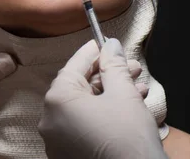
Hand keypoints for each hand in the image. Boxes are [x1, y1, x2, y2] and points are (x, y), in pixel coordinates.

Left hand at [38, 39, 167, 158]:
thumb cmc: (128, 140)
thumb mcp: (123, 95)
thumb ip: (114, 66)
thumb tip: (111, 45)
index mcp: (57, 102)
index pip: (73, 67)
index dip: (92, 53)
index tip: (104, 42)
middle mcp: (51, 121)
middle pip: (80, 88)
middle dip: (109, 76)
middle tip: (132, 66)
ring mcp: (58, 141)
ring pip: (86, 108)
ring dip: (112, 95)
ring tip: (139, 87)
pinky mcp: (69, 155)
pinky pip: (85, 126)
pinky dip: (105, 115)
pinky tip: (131, 107)